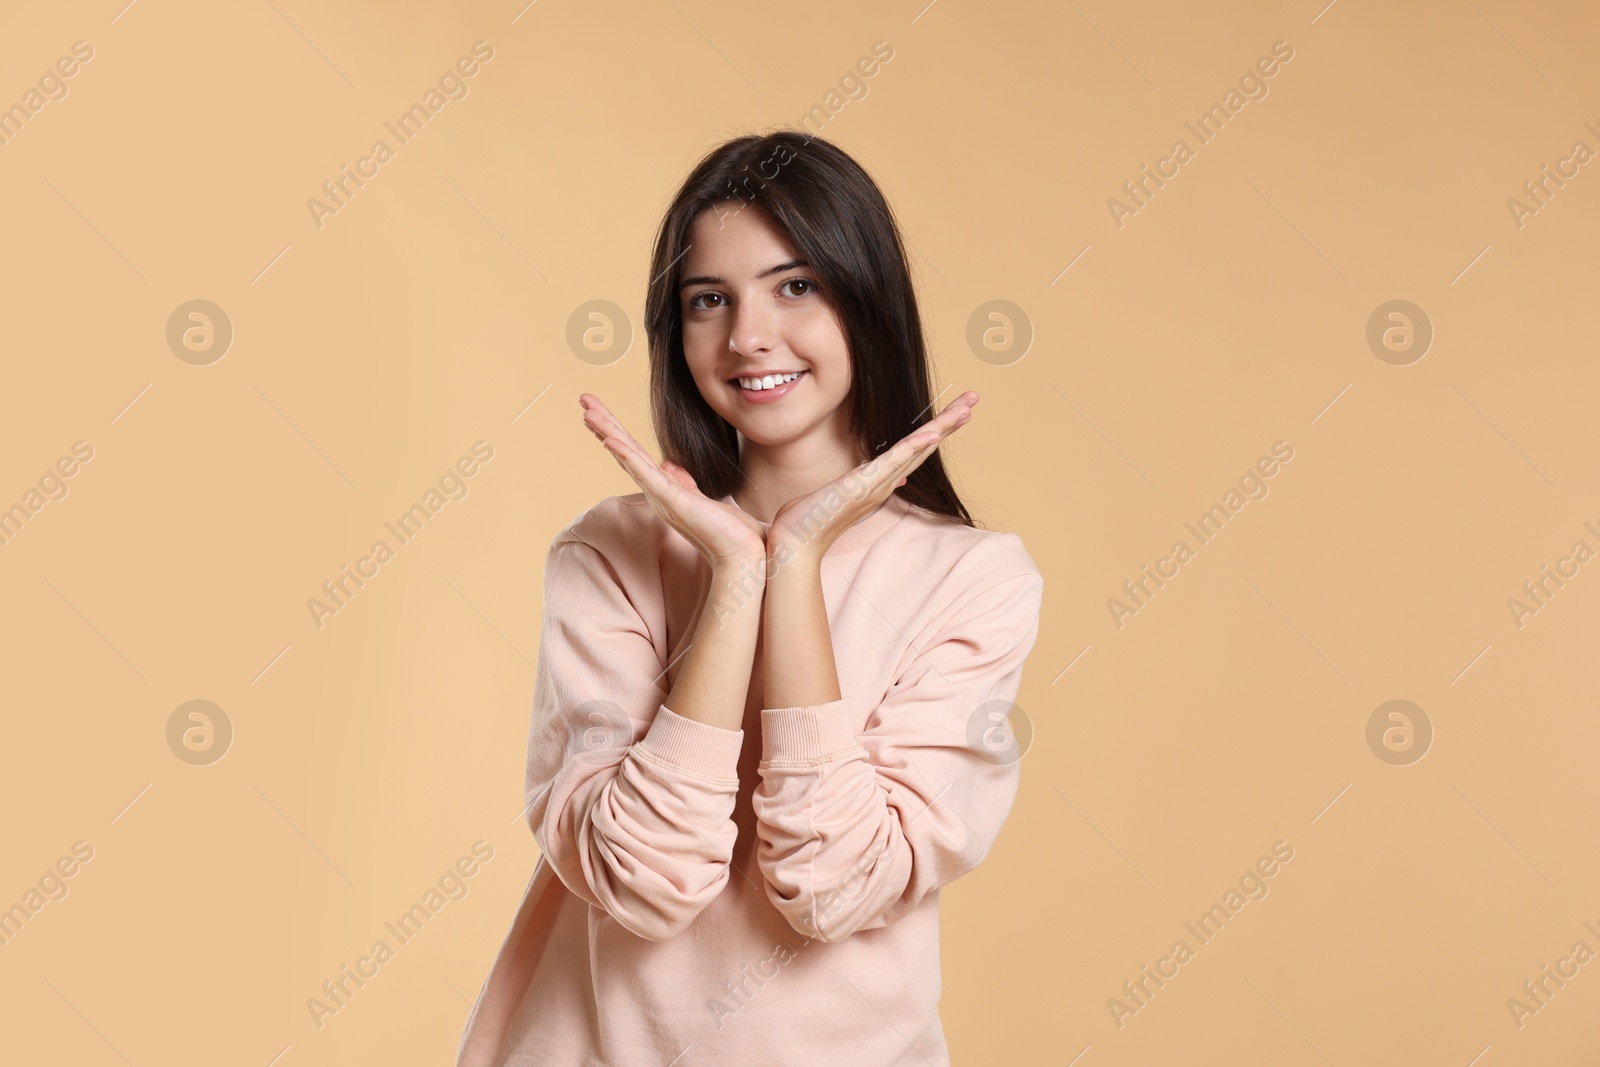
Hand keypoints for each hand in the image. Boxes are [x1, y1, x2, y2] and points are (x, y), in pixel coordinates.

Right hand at [579, 394, 767, 567]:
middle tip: (583, 399)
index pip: (635, 454)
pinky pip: (644, 474)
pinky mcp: (672, 501)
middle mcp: (658, 493)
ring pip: (628, 458)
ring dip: (607, 433)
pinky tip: (610, 439)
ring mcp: (662, 497)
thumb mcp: (704, 499)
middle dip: (604, 423)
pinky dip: (627, 455)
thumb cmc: (731, 533)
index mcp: (665, 490)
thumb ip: (685, 482)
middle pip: (625, 450)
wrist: (746, 557)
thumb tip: (671, 464)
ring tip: (586, 411)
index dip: (616, 431)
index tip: (597, 411)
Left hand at [765, 391, 977, 562]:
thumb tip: (897, 479)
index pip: (915, 449)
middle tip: (974, 398)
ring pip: (916, 450)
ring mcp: (876, 485)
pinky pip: (893, 463)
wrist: (794, 542)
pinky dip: (912, 448)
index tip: (957, 411)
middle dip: (950, 422)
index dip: (937, 429)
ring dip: (942, 428)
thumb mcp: (844, 494)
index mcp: (880, 481)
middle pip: (925, 446)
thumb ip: (868, 483)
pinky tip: (930, 433)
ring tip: (965, 409)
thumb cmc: (809, 518)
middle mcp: (885, 483)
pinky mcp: (862, 486)